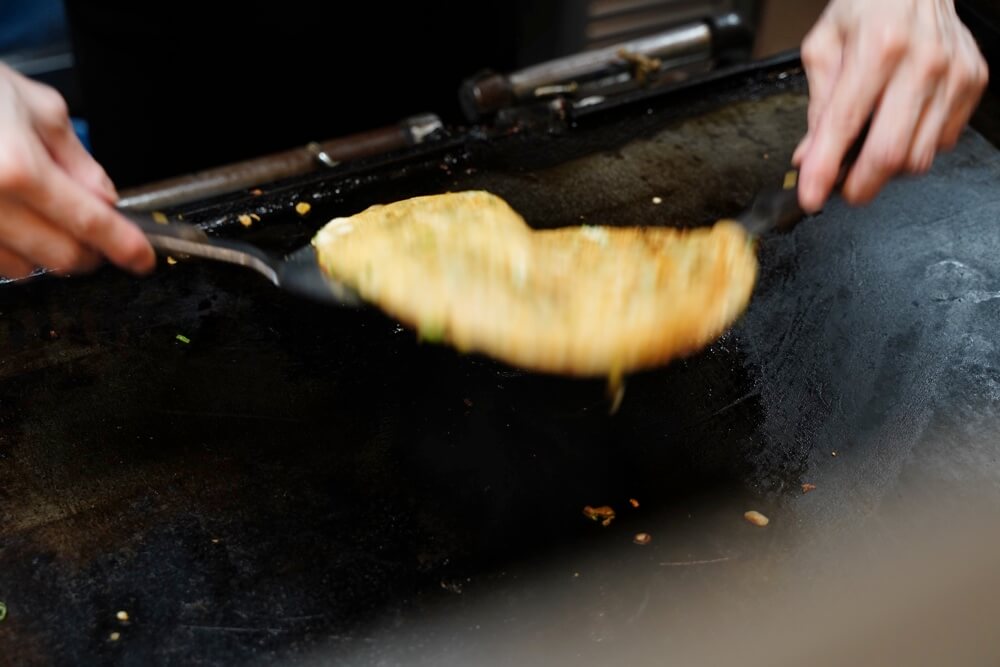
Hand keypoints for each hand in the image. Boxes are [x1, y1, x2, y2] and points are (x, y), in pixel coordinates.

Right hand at [0, 63, 153, 278]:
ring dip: (47, 253)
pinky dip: (12, 252)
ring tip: (43, 216)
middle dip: (91, 252)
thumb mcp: (38, 107)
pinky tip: (11, 220)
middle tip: (100, 234)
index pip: (89, 222)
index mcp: (18, 168)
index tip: (143, 259)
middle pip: (62, 258)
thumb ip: (78, 160)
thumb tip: (105, 198)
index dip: (125, 246)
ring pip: (25, 269)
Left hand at [793, 0, 988, 211]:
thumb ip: (817, 106)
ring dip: (887, 168)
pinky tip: (899, 125)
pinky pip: (942, 141)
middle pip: (891, 153)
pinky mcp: (972, 82)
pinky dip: (915, 146)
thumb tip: (808, 157)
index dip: (825, 169)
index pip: (845, 124)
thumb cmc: (867, 8)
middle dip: (860, 186)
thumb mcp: (824, 47)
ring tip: (868, 150)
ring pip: (918, 156)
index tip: (811, 196)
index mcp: (878, 46)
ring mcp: (953, 74)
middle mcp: (922, 61)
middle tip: (842, 189)